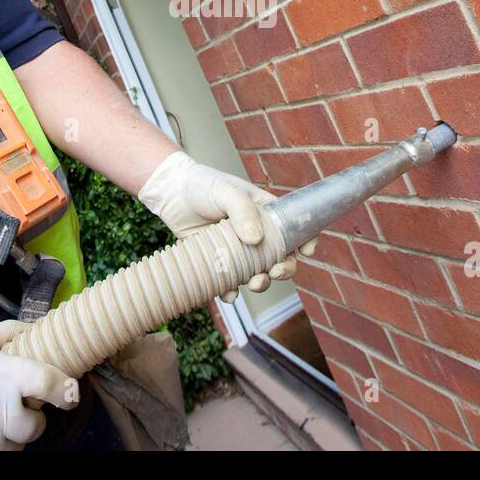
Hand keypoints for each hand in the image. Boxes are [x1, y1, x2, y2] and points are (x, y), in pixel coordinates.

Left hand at [137, 151, 317, 300]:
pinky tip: (228, 293)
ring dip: (262, 284)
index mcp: (267, 215)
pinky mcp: (219, 263)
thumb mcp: (227, 191)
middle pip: (281, 258)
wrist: (171, 194)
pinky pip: (230, 284)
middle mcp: (257, 235)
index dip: (306, 241)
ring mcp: (238, 251)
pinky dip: (231, 293)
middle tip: (274, 272)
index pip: (295, 229)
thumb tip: (256, 241)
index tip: (307, 251)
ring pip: (258, 274)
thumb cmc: (204, 186)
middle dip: (284, 270)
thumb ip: (243, 212)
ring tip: (254, 284)